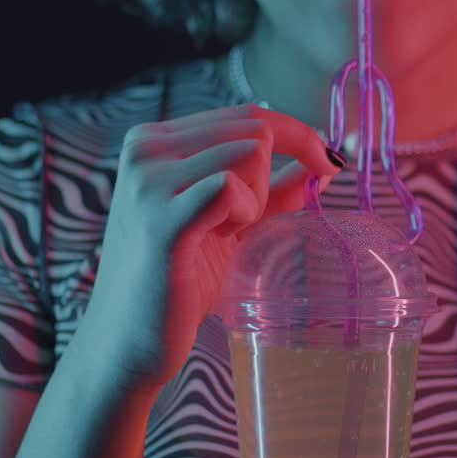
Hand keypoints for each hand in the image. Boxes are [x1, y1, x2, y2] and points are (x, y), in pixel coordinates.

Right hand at [81, 103, 342, 391]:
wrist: (129, 343)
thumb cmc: (180, 283)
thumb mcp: (231, 223)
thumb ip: (273, 190)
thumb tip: (325, 162)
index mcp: (154, 141)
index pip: (245, 114)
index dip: (296, 134)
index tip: (327, 161)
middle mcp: (145, 149)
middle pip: (253, 128)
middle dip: (269, 177)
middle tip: (240, 226)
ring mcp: (148, 181)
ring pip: (250, 153)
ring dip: (255, 200)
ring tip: (220, 236)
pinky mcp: (161, 219)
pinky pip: (231, 187)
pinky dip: (243, 213)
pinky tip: (218, 240)